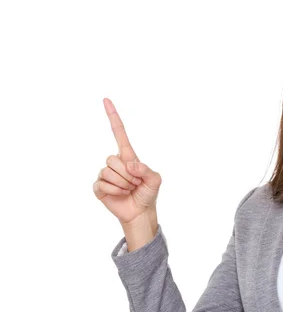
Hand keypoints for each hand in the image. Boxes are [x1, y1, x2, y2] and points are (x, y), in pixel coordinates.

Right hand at [93, 98, 161, 225]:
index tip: (106, 99)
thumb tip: (130, 165)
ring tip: (128, 190)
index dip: (113, 117)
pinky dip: (115, 191)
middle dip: (127, 175)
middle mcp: (115, 162)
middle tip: (135, 184)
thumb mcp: (155, 180)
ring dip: (122, 184)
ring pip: (108, 172)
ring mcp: (105, 174)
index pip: (119, 133)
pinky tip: (120, 195)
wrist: (140, 212)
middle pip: (113, 159)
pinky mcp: (98, 186)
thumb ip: (146, 170)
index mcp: (128, 156)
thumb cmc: (148, 194)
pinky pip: (103, 184)